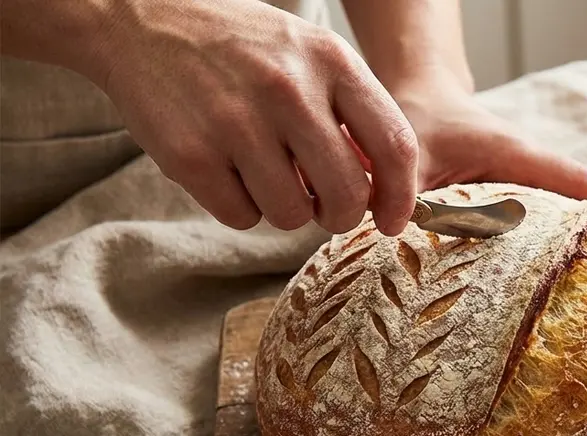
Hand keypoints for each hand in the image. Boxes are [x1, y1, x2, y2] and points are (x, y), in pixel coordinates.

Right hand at [88, 0, 418, 234]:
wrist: (141, 20)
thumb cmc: (241, 47)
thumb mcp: (309, 54)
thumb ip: (352, 111)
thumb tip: (386, 188)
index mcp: (330, 61)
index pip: (394, 145)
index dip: (401, 197)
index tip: (391, 220)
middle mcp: (288, 90)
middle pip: (348, 194)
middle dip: (341, 216)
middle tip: (325, 209)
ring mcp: (236, 122)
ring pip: (293, 215)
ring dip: (285, 210)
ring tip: (266, 174)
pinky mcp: (191, 154)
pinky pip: (242, 216)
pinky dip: (240, 207)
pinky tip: (228, 171)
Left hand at [394, 76, 586, 237]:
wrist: (418, 97)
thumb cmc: (414, 119)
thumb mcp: (405, 154)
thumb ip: (401, 192)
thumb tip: (398, 232)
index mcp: (515, 154)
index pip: (578, 181)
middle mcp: (530, 169)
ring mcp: (526, 184)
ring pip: (574, 213)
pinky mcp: (515, 197)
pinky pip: (550, 221)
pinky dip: (567, 245)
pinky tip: (573, 281)